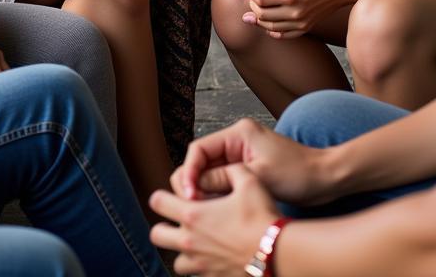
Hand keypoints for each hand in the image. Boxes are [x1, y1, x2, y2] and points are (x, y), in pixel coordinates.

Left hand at [151, 165, 281, 275]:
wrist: (278, 254)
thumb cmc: (262, 216)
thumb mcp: (248, 179)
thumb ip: (229, 170)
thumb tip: (219, 170)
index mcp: (193, 214)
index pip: (157, 202)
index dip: (163, 196)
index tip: (174, 197)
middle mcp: (191, 241)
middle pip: (156, 235)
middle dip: (164, 227)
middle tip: (180, 222)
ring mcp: (201, 265)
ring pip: (176, 262)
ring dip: (182, 252)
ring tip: (199, 243)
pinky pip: (197, 276)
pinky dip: (201, 268)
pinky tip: (216, 258)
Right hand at [173, 117, 328, 205]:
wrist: (326, 178)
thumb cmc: (298, 174)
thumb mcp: (258, 177)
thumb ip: (223, 180)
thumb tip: (193, 190)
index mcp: (238, 133)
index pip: (198, 149)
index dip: (189, 172)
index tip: (189, 195)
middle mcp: (236, 140)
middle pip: (201, 161)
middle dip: (194, 183)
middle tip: (193, 207)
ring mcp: (241, 154)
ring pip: (210, 173)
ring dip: (205, 191)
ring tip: (205, 211)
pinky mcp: (248, 169)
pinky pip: (223, 181)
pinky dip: (218, 194)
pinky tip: (218, 210)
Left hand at [240, 0, 356, 37]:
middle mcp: (295, 11)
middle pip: (263, 15)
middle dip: (251, 5)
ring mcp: (301, 21)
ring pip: (271, 27)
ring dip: (258, 20)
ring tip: (250, 13)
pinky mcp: (306, 26)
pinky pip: (284, 34)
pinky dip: (272, 30)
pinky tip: (266, 25)